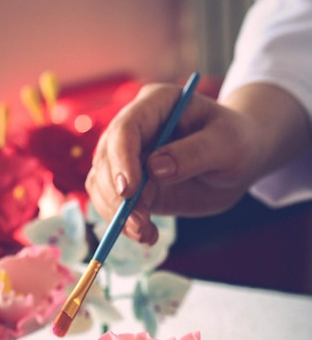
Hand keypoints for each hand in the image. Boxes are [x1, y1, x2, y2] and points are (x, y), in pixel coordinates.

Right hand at [86, 82, 310, 243]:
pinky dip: (123, 223)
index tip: (129, 191)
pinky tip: (147, 235)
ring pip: (101, 185)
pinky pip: (112, 204)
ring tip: (146, 234)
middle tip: (140, 225)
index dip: (121, 160)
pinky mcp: (132, 185)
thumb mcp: (228, 144)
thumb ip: (194, 153)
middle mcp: (135, 129)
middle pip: (105, 160)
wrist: (238, 162)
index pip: (125, 129)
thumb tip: (154, 169)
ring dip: (117, 214)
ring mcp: (128, 158)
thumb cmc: (238, 142)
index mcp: (156, 104)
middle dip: (117, 196)